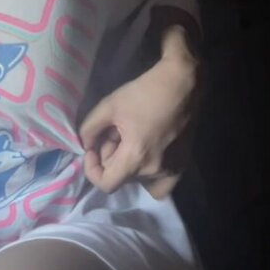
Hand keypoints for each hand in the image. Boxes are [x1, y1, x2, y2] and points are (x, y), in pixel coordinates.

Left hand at [77, 54, 199, 199]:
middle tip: (114, 132)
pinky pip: (160, 185)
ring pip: (138, 179)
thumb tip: (87, 147)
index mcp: (136, 158)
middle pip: (121, 178)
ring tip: (131, 139)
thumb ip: (89, 130)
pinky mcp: (182, 165)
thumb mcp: (109, 105)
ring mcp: (172, 171)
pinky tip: (146, 156)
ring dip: (128, 164)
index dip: (92, 169)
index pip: (106, 184)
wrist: (180, 84)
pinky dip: (149, 177)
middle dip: (111, 158)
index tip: (92, 149)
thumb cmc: (144, 93)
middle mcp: (155, 171)